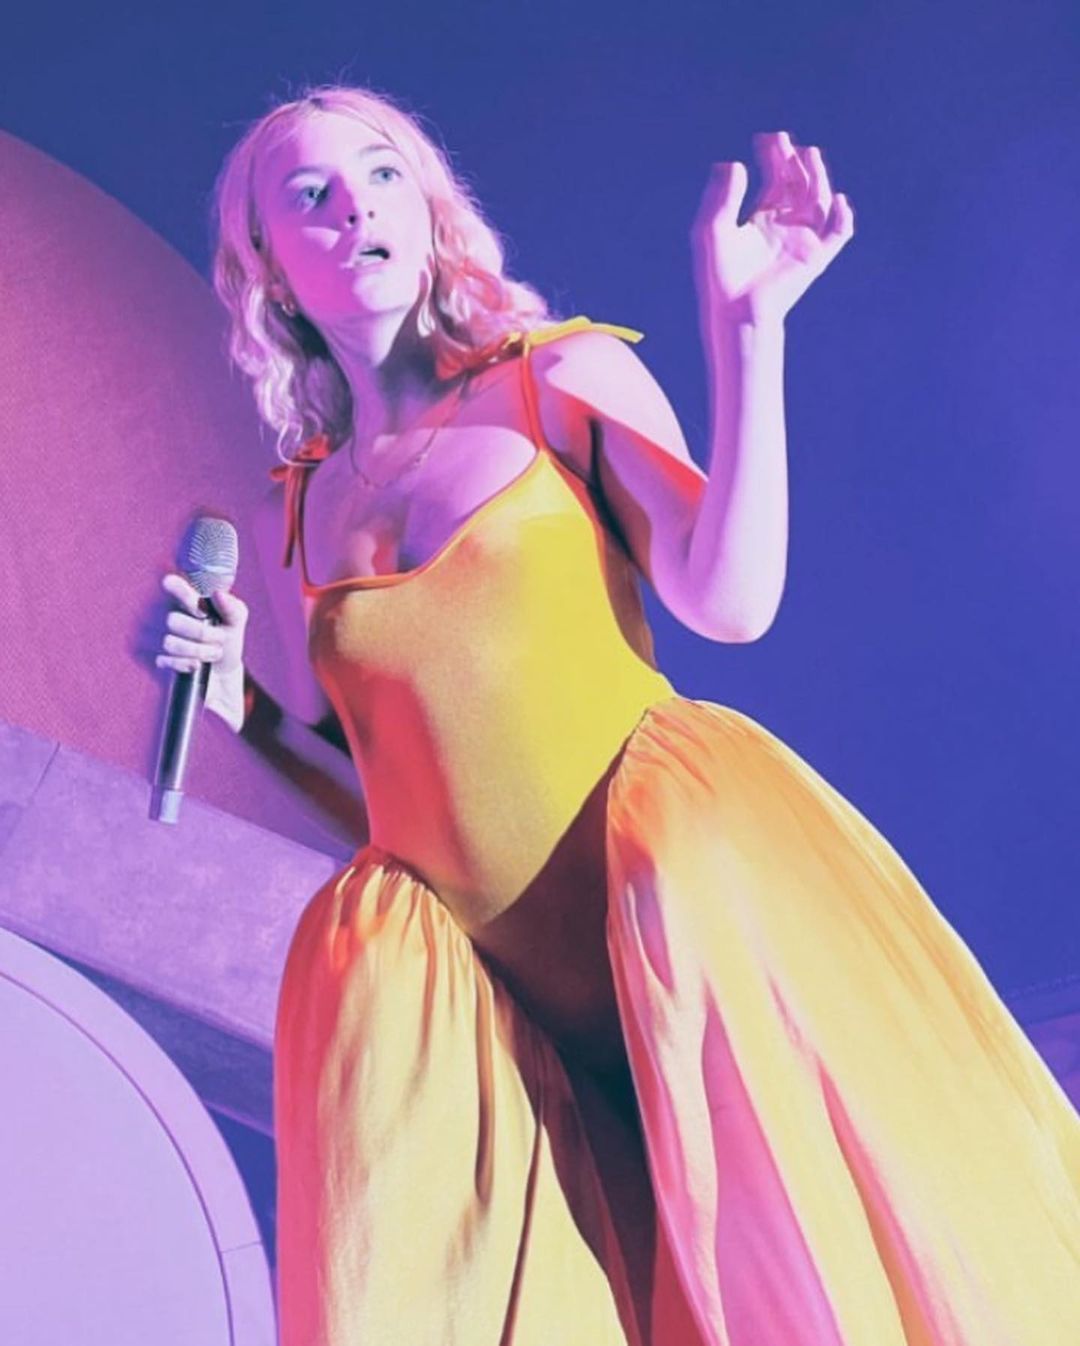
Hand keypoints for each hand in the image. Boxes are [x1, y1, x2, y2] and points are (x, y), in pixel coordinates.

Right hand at [157, 572, 249, 730]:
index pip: (170, 583)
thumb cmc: (226, 638)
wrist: (223, 671)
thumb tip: (218, 594)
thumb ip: (231, 607)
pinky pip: (164, 660)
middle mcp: (166, 613)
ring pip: (169, 643)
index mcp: (184, 597)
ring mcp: (158, 635)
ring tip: (214, 653)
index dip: (184, 596)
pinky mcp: (156, 657)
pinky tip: (197, 665)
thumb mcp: (236, 621)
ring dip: (198, 651)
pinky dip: (186, 664)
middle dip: (202, 634)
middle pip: (172, 620)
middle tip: (219, 639)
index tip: (203, 612)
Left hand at [691, 130, 854, 327]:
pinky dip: (842, 217)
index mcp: (763, 217)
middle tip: (783, 140)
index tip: (766, 138)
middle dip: (794, 160)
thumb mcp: (713, 230)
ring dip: (818, 176)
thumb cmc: (719, 275)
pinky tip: (837, 200)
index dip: (774, 155)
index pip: (776, 178)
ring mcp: (803, 239)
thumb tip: (734, 163)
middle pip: (799, 183)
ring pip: (820, 200)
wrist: (734, 311)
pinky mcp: (816, 258)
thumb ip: (723, 198)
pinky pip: (838, 234)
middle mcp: (787, 224)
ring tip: (808, 154)